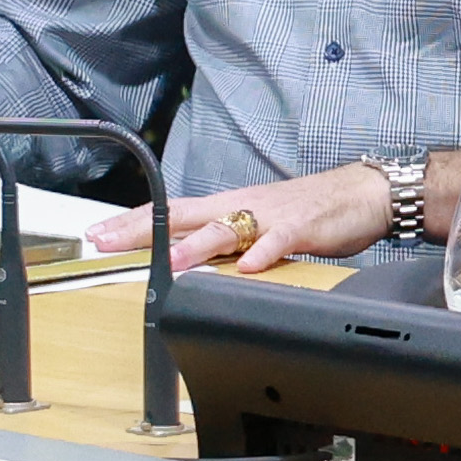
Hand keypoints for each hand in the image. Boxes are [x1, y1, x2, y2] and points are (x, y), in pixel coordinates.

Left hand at [122, 160, 395, 273]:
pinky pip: (279, 242)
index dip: (133, 222)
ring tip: (169, 261)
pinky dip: (263, 254)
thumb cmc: (310, 210)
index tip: (97, 233)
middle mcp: (243, 206)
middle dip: (142, 229)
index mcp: (230, 205)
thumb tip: (189, 263)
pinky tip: (248, 268)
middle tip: (106, 241)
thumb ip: (226, 243)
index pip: (171, 211)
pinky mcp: (303, 227)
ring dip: (195, 246)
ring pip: (226, 229)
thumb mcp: (258, 225)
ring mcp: (271, 216)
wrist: (363, 192)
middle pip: (184, 215)